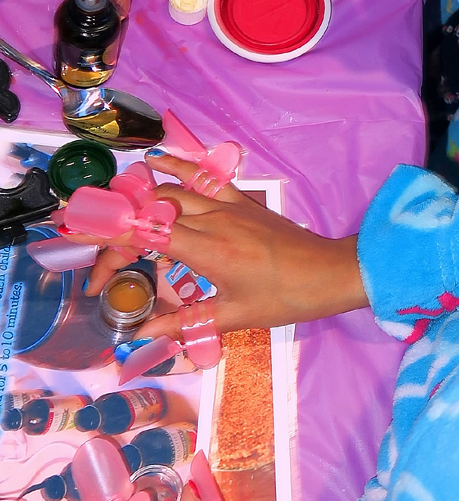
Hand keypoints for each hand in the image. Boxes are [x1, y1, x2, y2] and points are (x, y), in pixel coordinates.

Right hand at [79, 155, 367, 336]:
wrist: (331, 273)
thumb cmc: (286, 298)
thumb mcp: (234, 316)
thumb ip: (184, 322)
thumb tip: (142, 336)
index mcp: (207, 250)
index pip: (144, 235)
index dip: (109, 242)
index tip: (85, 255)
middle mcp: (212, 219)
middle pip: (150, 213)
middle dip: (120, 232)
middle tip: (106, 262)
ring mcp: (229, 205)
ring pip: (172, 191)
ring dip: (141, 201)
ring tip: (116, 216)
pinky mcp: (243, 201)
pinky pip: (204, 177)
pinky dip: (178, 167)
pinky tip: (157, 163)